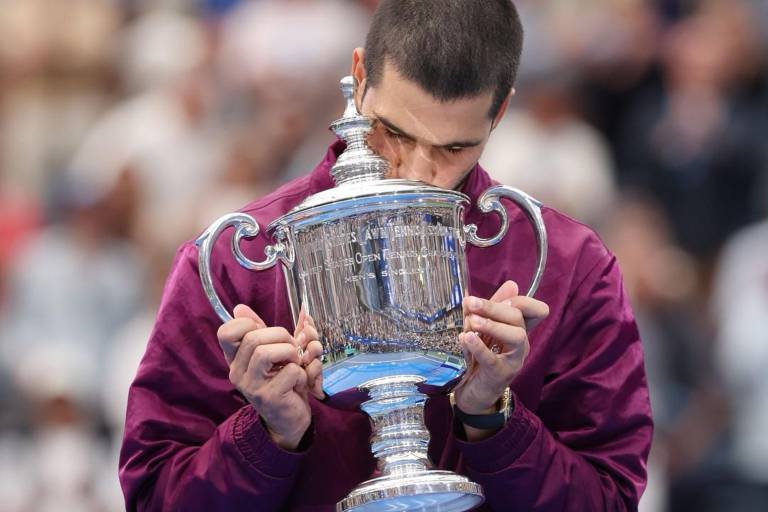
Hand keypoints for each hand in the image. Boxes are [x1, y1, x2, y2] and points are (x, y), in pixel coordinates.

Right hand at [217, 305, 323, 449]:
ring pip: (267, 352)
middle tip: (292, 347)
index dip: (247, 323)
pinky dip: (303, 373)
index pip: (226, 332)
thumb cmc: (283, 381)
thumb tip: (240, 308)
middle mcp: (237, 373)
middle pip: (253, 337)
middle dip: (281, 336)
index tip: (264, 330)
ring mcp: (251, 386)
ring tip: (296, 363)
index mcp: (236, 359)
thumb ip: (260, 330)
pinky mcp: (269, 397)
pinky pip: (290, 371)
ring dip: (291, 352)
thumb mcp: (272, 353)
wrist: (289, 420)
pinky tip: (301, 383)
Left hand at [454, 281, 548, 419]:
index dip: (522, 300)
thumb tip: (511, 284)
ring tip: (472, 321)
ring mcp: (513, 359)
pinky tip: (466, 338)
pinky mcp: (500, 374)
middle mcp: (520, 343)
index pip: (535, 310)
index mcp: (518, 329)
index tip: (500, 297)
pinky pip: (493, 359)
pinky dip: (479, 347)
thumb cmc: (479, 357)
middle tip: (470, 302)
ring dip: (493, 325)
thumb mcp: (484, 329)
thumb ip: (493, 307)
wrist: (472, 392)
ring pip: (515, 336)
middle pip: (518, 318)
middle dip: (494, 307)